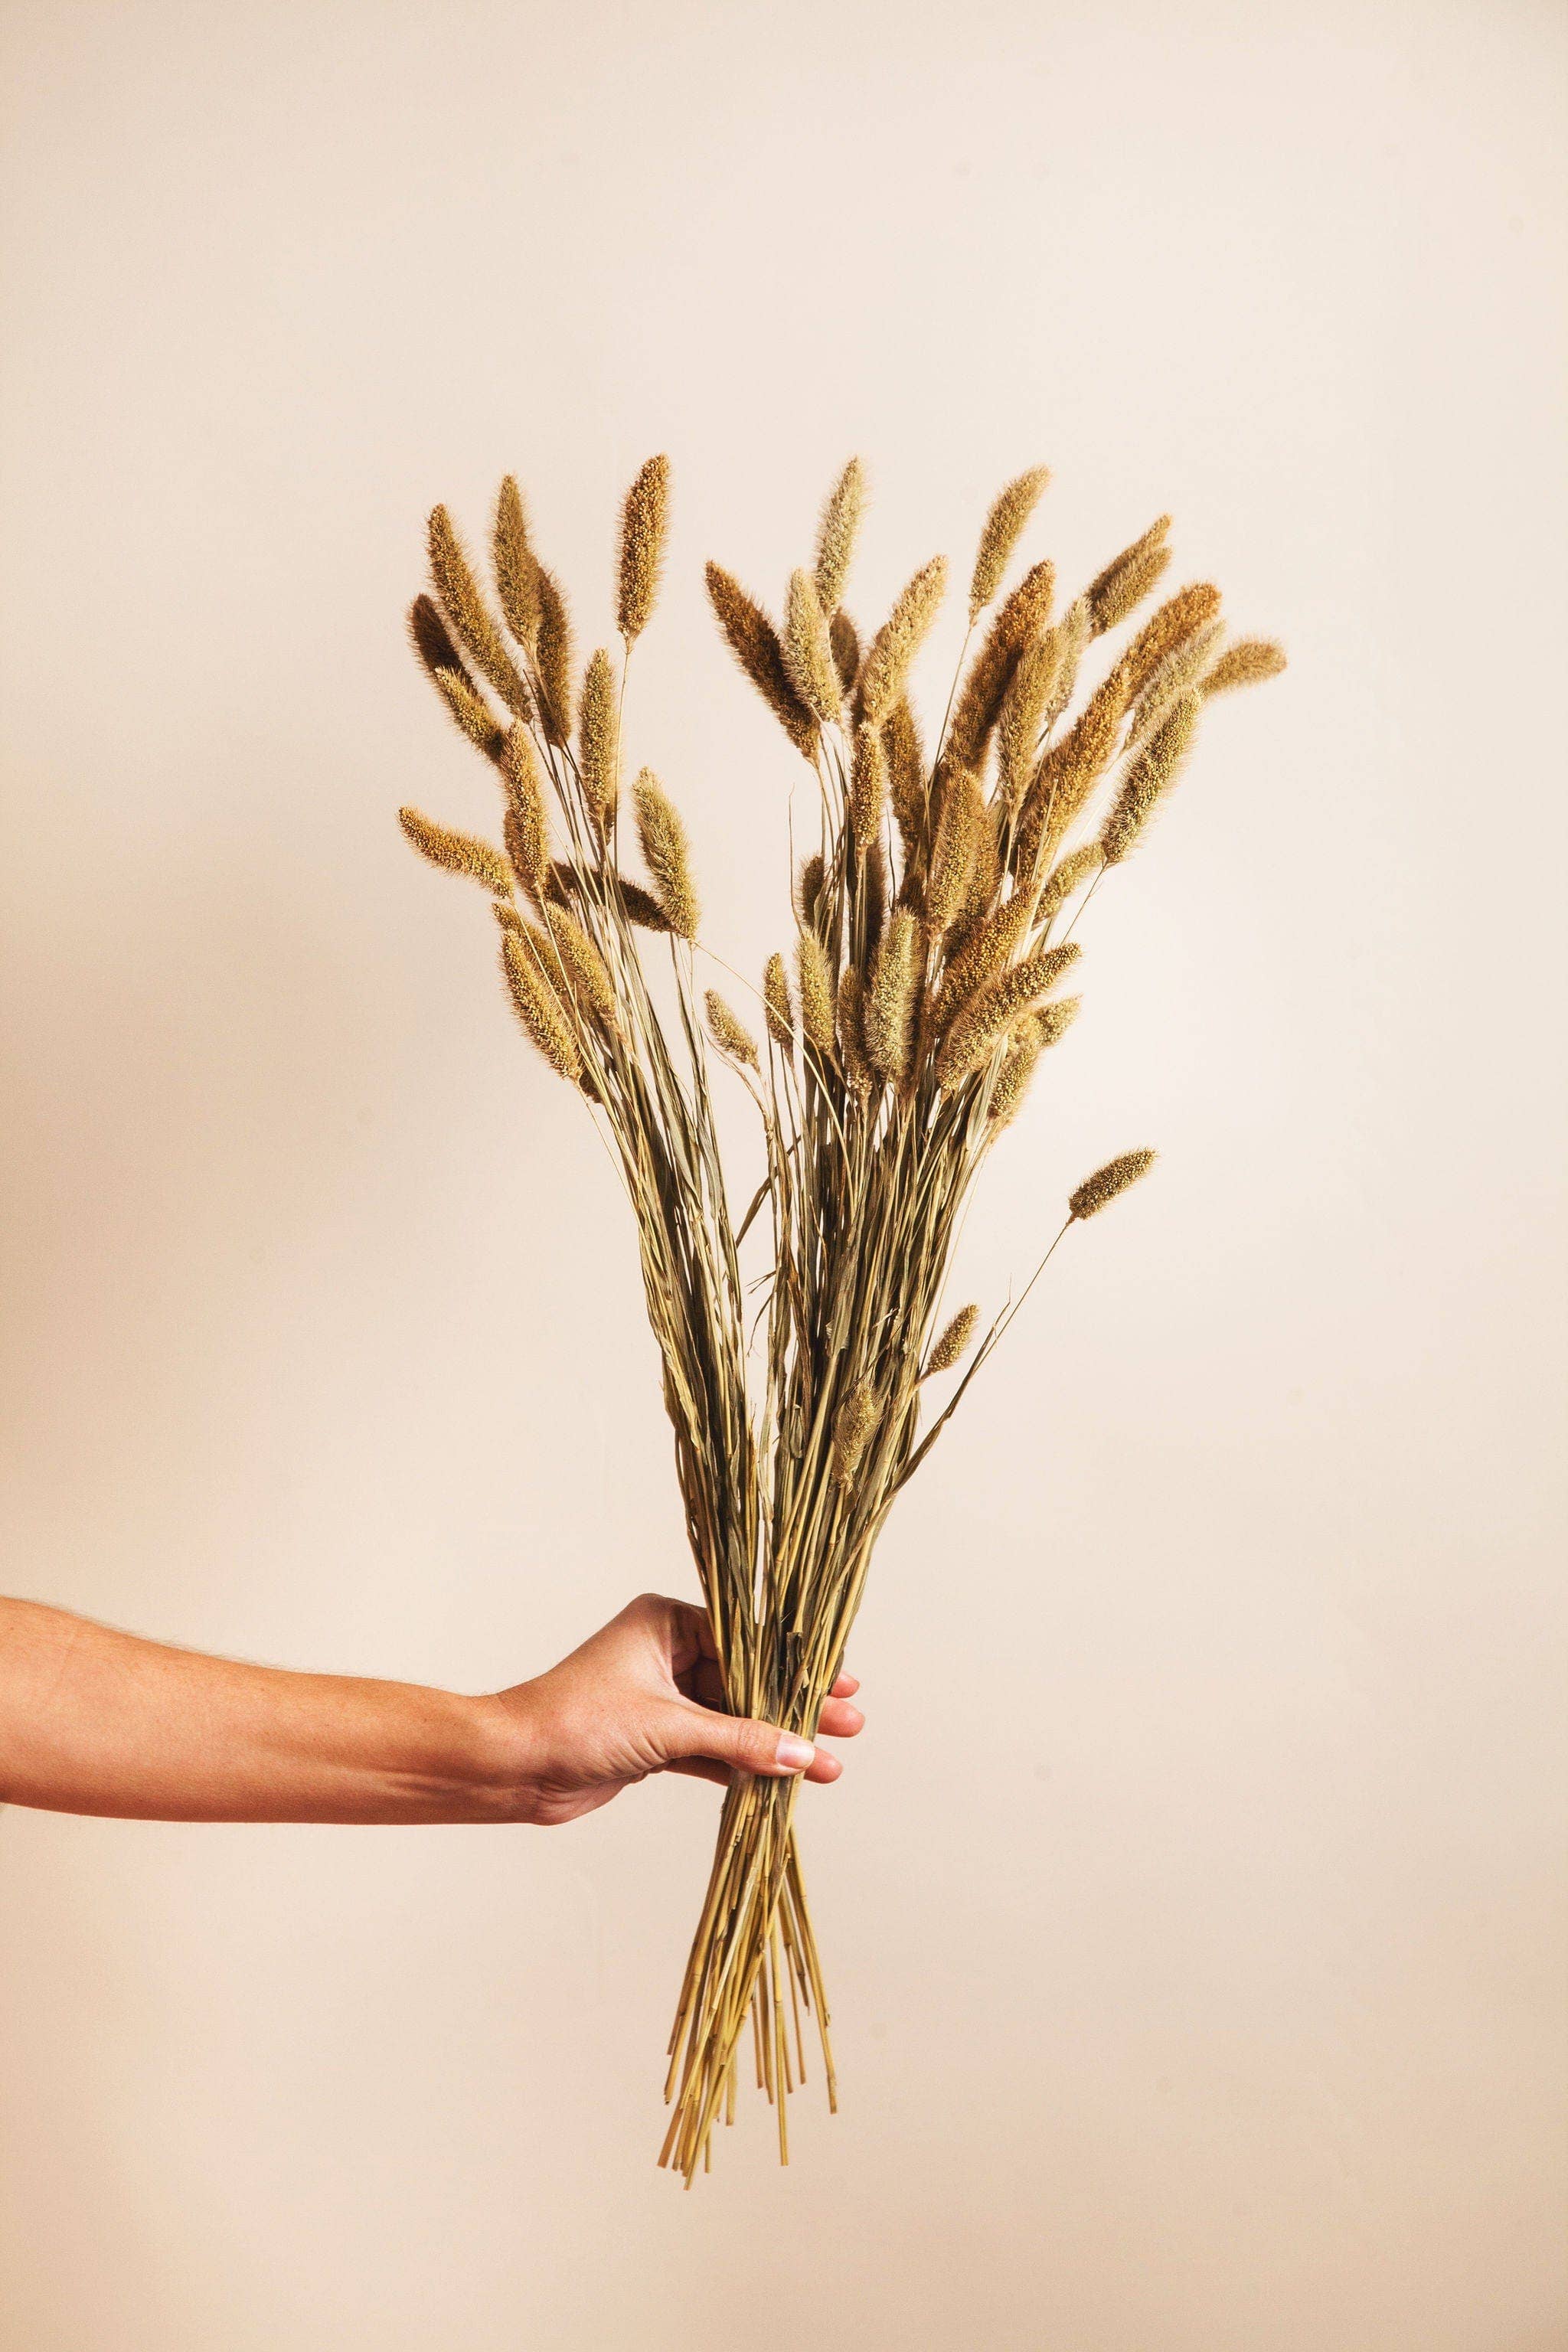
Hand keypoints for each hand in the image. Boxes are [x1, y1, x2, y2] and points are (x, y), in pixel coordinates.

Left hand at [485, 1593, 864, 1826]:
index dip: (797, 1666)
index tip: (842, 1682)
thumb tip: (801, 1753)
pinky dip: (742, 1765)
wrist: (513, 1767)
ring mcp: (660, 1698)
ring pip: (733, 1719)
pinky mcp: (653, 1740)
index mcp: (666, 1623)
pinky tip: (782, 1780)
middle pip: (747, 1680)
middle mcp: (665, 1653)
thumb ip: (739, 1740)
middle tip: (850, 1724)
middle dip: (796, 1707)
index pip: (748, 1640)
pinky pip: (711, 1749)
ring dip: (774, 1742)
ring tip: (828, 1765)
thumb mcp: (668, 1727)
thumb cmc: (577, 1722)